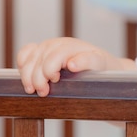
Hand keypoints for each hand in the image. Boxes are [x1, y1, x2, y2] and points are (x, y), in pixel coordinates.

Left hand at [17, 37, 131, 96]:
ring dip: (50, 69)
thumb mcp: (58, 74)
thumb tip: (25, 82)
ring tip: (54, 82)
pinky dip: (80, 61)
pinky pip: (87, 58)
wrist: (112, 77)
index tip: (28, 87)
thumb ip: (40, 72)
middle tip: (42, 92)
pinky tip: (73, 67)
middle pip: (41, 55)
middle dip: (36, 76)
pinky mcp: (99, 58)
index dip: (24, 69)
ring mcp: (82, 49)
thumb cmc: (81, 79)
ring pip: (57, 54)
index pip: (29, 52)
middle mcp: (64, 45)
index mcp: (51, 48)